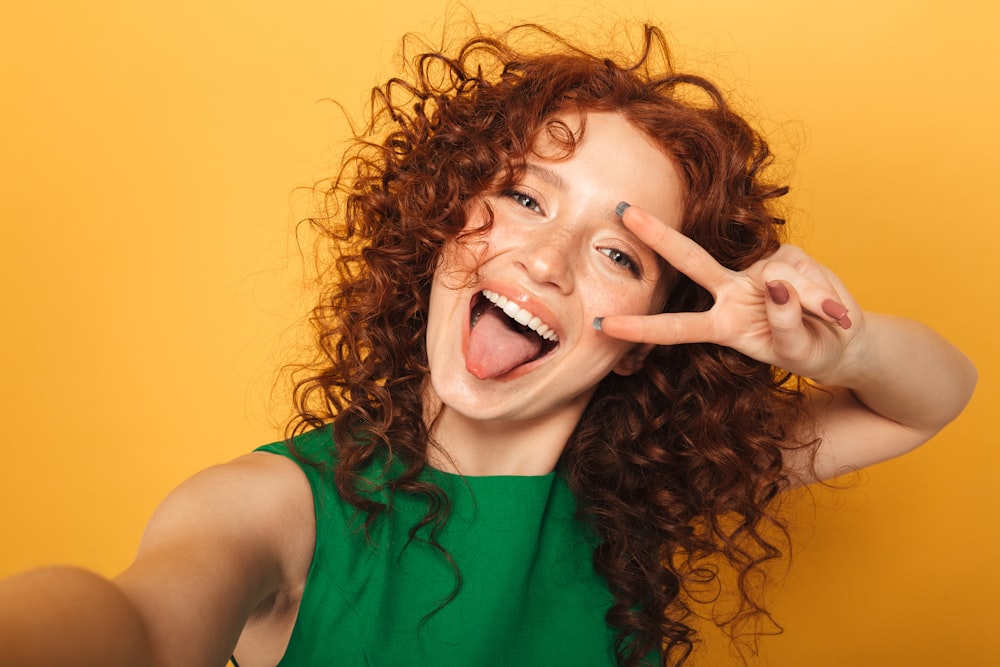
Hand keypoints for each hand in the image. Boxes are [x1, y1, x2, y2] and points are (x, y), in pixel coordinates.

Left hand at [598, 204, 864, 382]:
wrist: (842, 340)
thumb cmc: (809, 349)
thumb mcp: (798, 351)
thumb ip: (786, 323)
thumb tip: (776, 284)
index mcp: (722, 325)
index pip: (675, 327)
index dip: (640, 328)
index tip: (600, 325)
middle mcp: (731, 293)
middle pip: (691, 260)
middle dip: (658, 236)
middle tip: (622, 212)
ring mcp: (758, 273)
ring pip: (776, 274)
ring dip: (809, 301)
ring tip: (833, 318)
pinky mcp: (788, 257)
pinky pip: (804, 272)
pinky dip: (823, 293)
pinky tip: (834, 308)